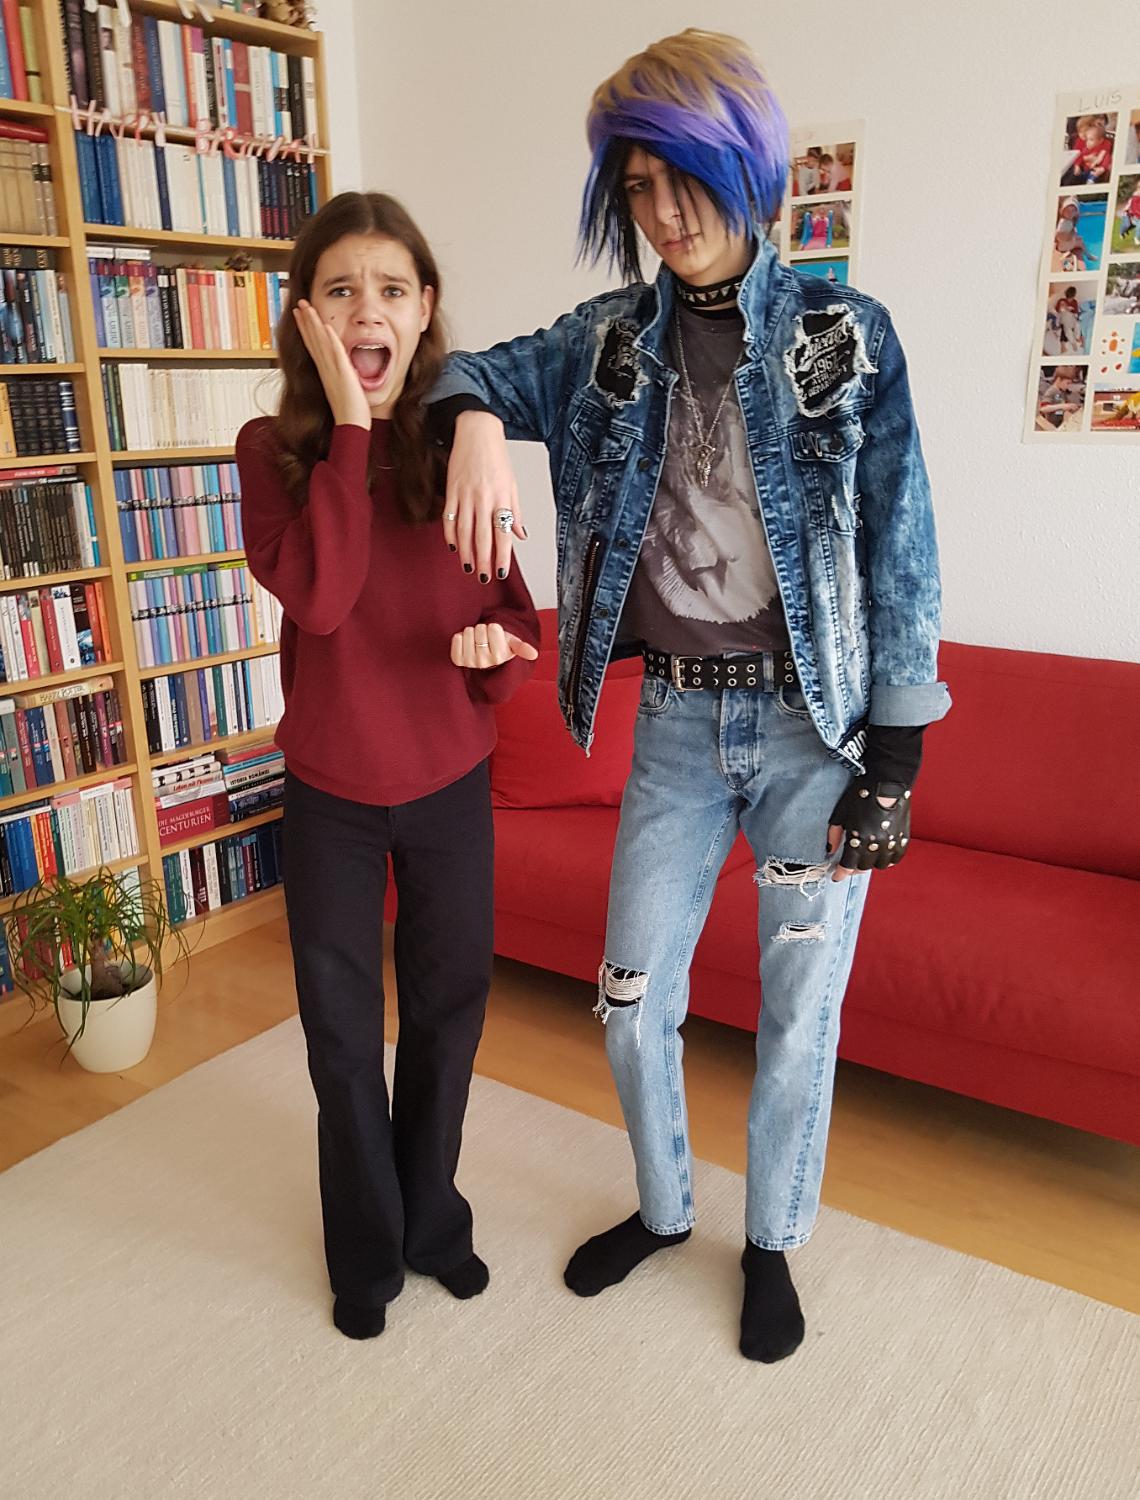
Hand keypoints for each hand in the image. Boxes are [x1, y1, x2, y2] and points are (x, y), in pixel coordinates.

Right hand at [293, 300, 371, 431]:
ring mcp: (333, 370)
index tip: (300, 315)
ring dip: (313, 324)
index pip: (313, 345)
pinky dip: (331, 340)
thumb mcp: (342, 389)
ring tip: (307, 307)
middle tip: (299, 304)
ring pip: (320, 342)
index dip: (306, 329)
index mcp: (325, 372)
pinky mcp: (343, 374)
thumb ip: (340, 377)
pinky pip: (336, 353)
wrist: (351, 426)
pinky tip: (326, 326)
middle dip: (305, 321)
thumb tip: (342, 370)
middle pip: (312, 340)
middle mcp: (325, 369)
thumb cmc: (350, 412)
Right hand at [443, 411, 525, 582]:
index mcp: (501, 498)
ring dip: (465, 553)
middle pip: (482, 537)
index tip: (501, 571)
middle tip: (484, 578)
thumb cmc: (496, 458)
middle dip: (483, 561)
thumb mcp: (512, 484)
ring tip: (468, 567)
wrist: (476, 432)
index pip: (502, 534)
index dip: (502, 555)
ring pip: (464, 531)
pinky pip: (449, 518)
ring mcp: (465, 494)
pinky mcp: (451, 490)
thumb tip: (520, 535)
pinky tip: (453, 547)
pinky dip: (450, 535)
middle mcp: (483, 498)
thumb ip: (515, 512)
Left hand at [450, 621, 539, 668]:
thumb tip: (533, 654)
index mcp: (499, 657)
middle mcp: (484, 662)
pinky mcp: (458, 659)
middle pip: (479, 629)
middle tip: (486, 638)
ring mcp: (470, 662)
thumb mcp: (512, 643)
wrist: (487, 655)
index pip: (492, 628)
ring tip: (477, 640)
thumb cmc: (500, 645)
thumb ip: (522, 647)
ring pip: (467, 632)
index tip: (495, 635)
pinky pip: (456, 639)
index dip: (493, 628)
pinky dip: (459, 636)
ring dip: (471, 632)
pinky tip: (467, 641)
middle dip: (482, 629)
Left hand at [827, 781, 910, 879]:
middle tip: (850, 862)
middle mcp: (876, 845)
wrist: (887, 783)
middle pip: (863, 867)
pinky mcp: (903, 839)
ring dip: (870, 863)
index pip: (847, 866)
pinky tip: (881, 853)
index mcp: (858, 839)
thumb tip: (830, 849)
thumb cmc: (862, 795)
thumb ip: (833, 834)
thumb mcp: (841, 814)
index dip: (840, 873)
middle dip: (854, 867)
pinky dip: (887, 859)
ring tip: (865, 856)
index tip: (837, 876)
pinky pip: (895, 859)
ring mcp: (891, 843)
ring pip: (879, 866)